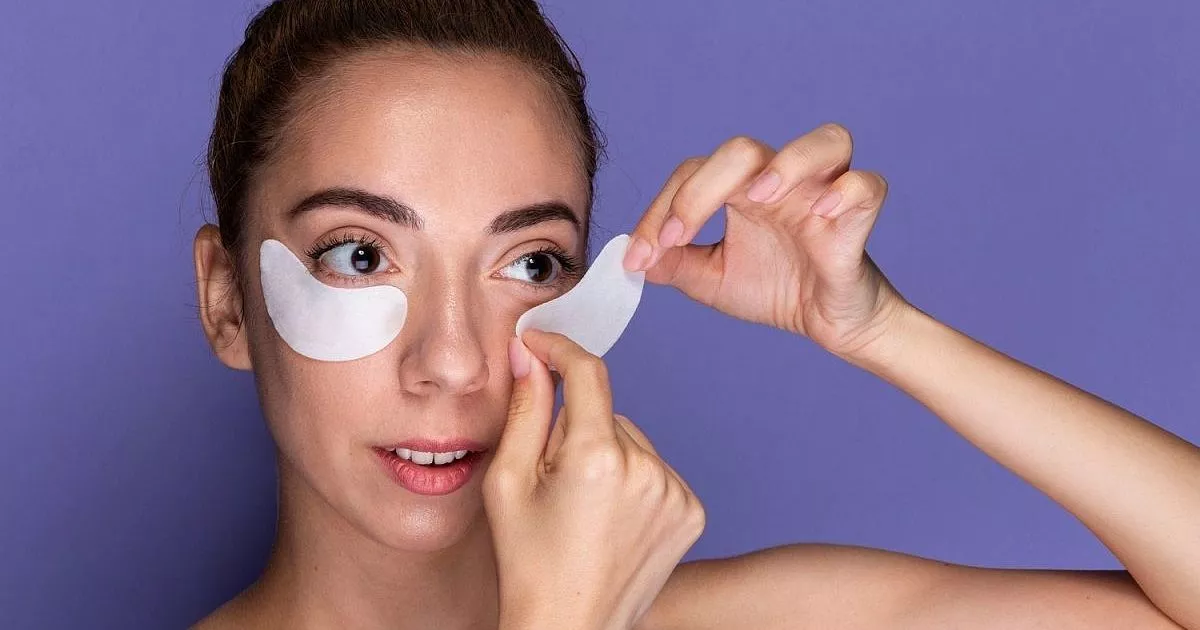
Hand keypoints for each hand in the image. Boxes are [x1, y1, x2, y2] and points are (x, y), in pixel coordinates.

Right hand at [484, 330, 704, 629]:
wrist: (569, 626)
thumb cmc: (529, 562)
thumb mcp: (508, 482)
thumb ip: (524, 409)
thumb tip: (528, 354)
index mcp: (596, 458)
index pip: (587, 371)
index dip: (559, 349)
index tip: (538, 344)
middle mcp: (646, 469)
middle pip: (605, 413)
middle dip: (576, 430)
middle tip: (552, 480)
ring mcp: (675, 491)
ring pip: (631, 441)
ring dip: (607, 455)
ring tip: (583, 507)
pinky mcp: (691, 511)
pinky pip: (655, 470)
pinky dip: (633, 481)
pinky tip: (611, 518)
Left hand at [624, 124, 908, 361]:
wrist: (828, 322)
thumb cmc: (777, 288)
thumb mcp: (711, 280)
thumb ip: (673, 264)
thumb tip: (632, 254)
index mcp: (742, 188)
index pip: (694, 173)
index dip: (663, 209)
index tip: (643, 255)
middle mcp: (782, 180)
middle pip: (743, 149)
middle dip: (700, 190)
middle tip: (678, 238)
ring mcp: (824, 193)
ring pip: (824, 140)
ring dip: (787, 163)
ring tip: (758, 197)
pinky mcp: (858, 219)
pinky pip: (866, 186)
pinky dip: (846, 192)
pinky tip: (820, 215)